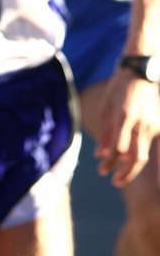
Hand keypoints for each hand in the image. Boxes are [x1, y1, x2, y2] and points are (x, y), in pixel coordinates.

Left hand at [94, 67, 159, 185]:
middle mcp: (141, 122)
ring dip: (130, 167)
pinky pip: (149, 146)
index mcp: (124, 115)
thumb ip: (104, 132)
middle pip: (136, 156)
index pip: (119, 147)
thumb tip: (100, 155)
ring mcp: (152, 124)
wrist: (139, 72)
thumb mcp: (105, 107)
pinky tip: (130, 162)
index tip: (102, 170)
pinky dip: (139, 154)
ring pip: (143, 153)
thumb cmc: (117, 89)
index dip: (111, 161)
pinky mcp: (158, 125)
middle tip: (114, 182)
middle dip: (126, 173)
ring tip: (117, 176)